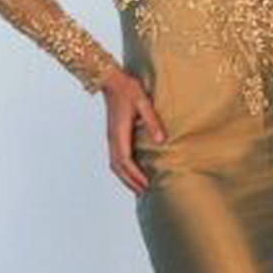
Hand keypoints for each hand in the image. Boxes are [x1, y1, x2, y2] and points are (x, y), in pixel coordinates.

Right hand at [98, 68, 164, 194]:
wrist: (111, 80)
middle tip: (144, 192)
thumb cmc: (128, 89)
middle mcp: (112, 138)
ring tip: (138, 186)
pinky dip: (123, 168)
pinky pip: (116, 157)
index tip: (146, 184)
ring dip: (125, 177)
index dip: (135, 174)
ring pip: (114, 163)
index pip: (124, 160)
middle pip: (117, 166)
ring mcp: (111, 137)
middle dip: (129, 181)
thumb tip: (160, 140)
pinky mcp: (113, 134)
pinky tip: (133, 170)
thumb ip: (152, 121)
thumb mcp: (143, 102)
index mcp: (118, 132)